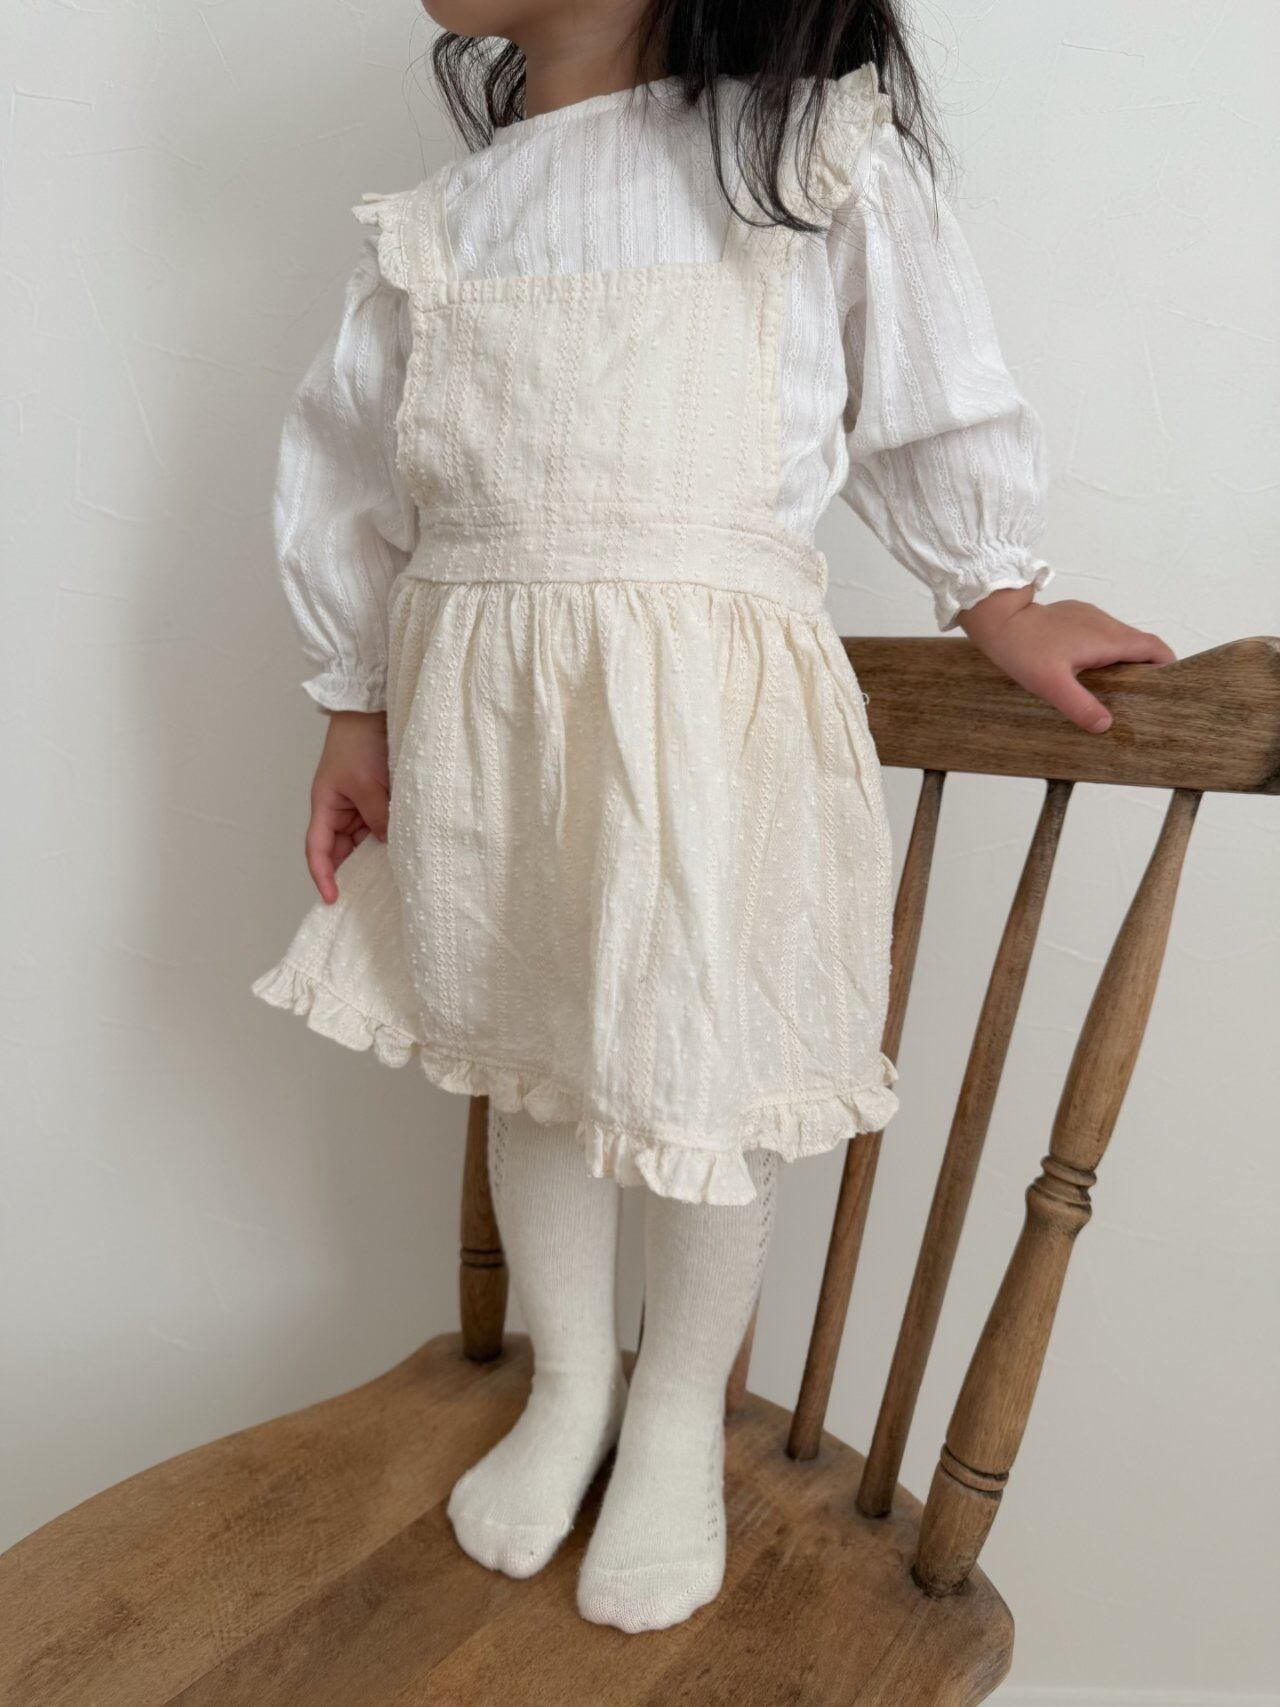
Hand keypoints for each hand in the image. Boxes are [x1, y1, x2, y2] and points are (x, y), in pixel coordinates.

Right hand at [306, 711, 389, 902]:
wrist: (370, 710)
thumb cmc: (359, 743)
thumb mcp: (369, 784)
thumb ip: (379, 817)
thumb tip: (389, 844)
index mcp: (325, 805)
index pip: (318, 849)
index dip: (323, 876)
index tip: (332, 899)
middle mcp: (338, 809)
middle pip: (340, 850)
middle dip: (351, 871)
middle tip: (369, 896)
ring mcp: (357, 804)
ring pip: (362, 840)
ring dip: (373, 855)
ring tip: (390, 879)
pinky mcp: (376, 798)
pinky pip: (377, 825)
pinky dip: (386, 838)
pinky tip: (402, 851)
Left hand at [957, 587, 1174, 733]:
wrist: (999, 618)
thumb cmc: (1024, 650)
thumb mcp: (1052, 685)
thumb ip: (1081, 706)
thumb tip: (1106, 726)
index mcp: (1108, 639)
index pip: (1153, 647)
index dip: (1167, 665)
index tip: (1169, 686)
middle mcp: (1105, 623)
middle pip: (1139, 644)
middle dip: (1146, 667)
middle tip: (1143, 696)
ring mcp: (1090, 616)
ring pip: (1119, 638)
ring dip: (1124, 659)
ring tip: (1117, 688)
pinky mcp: (1075, 615)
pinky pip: (1101, 633)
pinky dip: (1106, 651)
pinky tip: (1090, 670)